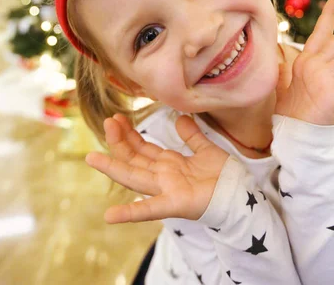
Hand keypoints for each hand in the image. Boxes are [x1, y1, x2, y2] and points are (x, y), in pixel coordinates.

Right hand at [85, 114, 228, 223]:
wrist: (241, 196)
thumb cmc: (224, 176)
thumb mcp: (206, 149)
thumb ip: (192, 135)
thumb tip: (180, 118)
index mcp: (169, 164)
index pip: (143, 147)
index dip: (129, 134)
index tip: (116, 117)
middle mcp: (163, 176)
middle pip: (134, 158)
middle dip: (119, 141)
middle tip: (106, 121)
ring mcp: (166, 190)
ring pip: (134, 176)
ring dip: (113, 167)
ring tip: (92, 157)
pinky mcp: (174, 204)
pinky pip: (150, 208)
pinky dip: (130, 212)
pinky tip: (109, 215)